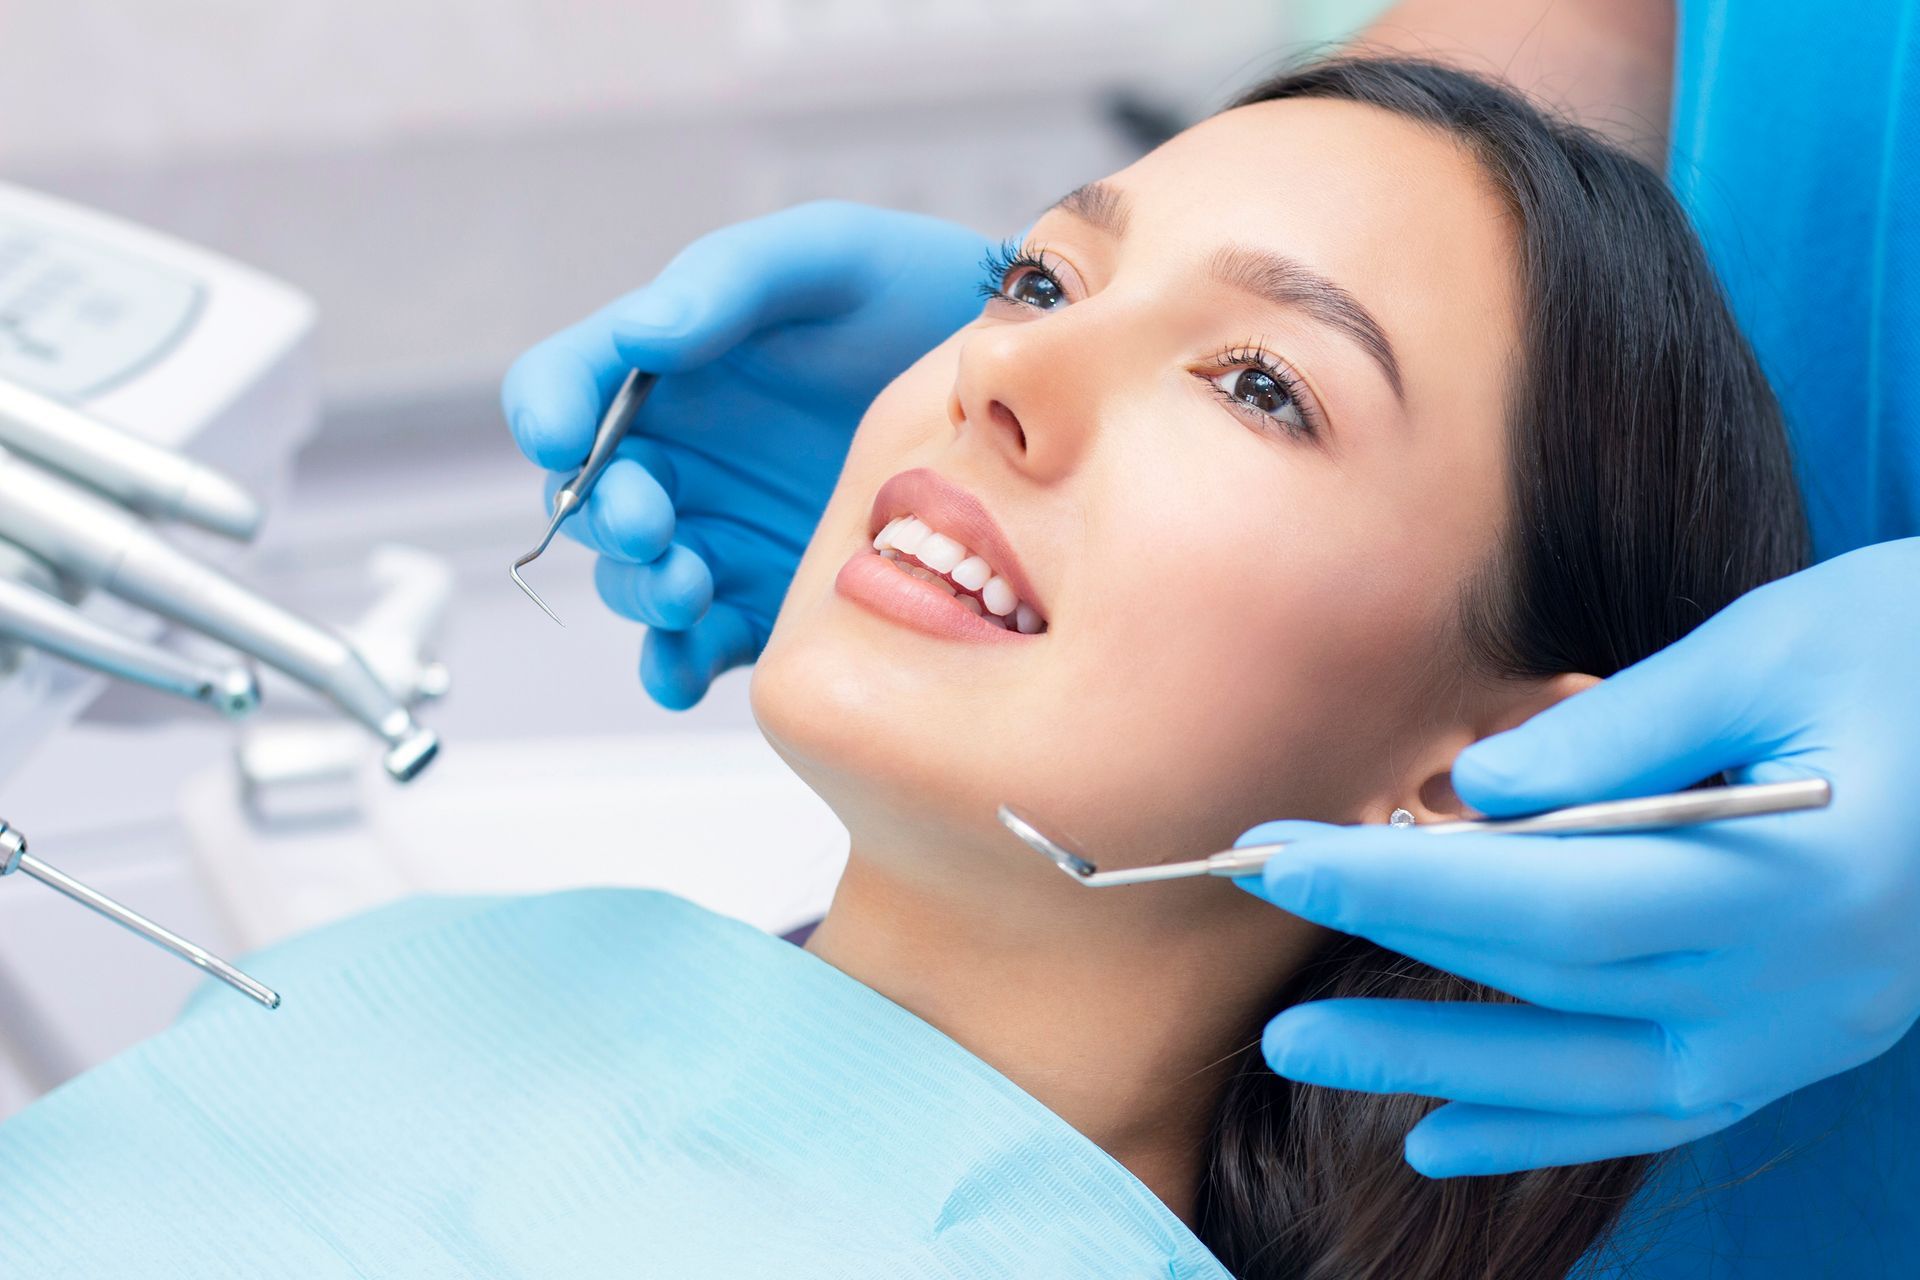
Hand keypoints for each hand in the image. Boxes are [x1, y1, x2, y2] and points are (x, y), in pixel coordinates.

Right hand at [503, 201, 990, 707]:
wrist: (1014, 375)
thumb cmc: (911, 296)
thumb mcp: (827, 258)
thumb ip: (728, 284)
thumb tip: (640, 339)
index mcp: (667, 367)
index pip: (567, 385)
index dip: (546, 409)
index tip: (557, 437)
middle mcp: (681, 455)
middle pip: (592, 498)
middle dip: (606, 517)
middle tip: (647, 523)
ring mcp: (720, 532)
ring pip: (638, 576)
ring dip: (643, 591)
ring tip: (685, 587)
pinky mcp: (767, 598)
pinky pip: (698, 644)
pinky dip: (678, 663)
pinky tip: (689, 667)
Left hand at [1236, 539, 1919, 1175]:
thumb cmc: (1916, 647)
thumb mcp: (1771, 646)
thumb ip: (1619, 728)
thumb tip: (1471, 792)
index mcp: (1796, 875)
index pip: (1550, 897)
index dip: (1402, 884)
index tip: (1279, 855)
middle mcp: (1799, 984)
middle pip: (1550, 980)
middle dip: (1386, 942)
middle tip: (1249, 905)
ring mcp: (1804, 1034)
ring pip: (1589, 1075)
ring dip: (1436, 1066)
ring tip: (1299, 1054)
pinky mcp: (1799, 1045)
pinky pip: (1654, 1110)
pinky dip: (1542, 1127)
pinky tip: (1439, 1140)